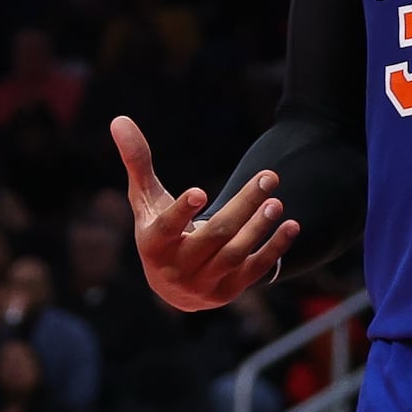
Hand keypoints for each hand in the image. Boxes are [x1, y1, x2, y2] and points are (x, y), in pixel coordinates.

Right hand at [112, 116, 292, 313]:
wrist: (172, 285)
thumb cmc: (158, 230)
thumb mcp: (147, 200)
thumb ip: (138, 162)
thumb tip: (120, 119)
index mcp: (152, 245)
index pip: (167, 229)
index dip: (182, 212)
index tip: (201, 192)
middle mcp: (176, 269)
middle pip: (214, 235)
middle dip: (243, 205)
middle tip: (269, 176)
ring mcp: (203, 284)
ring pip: (235, 254)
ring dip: (258, 228)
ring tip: (276, 200)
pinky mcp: (227, 292)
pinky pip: (254, 270)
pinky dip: (274, 249)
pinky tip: (291, 225)